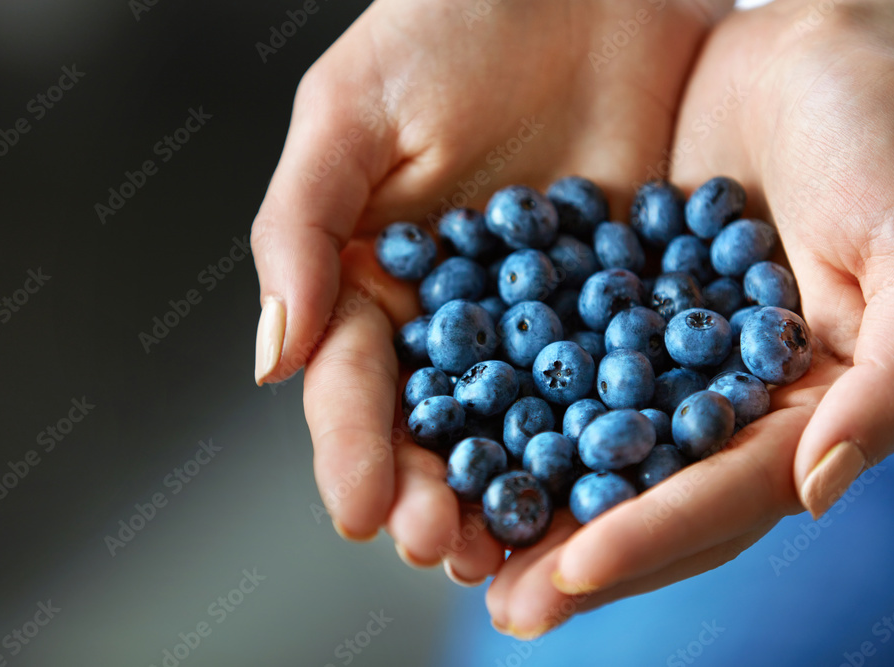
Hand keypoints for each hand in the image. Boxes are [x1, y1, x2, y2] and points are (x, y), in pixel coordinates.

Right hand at [251, 0, 727, 583]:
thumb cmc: (447, 22)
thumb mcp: (352, 111)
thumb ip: (301, 228)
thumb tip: (269, 355)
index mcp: (377, 283)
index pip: (355, 383)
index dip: (354, 450)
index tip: (361, 511)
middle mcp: (457, 316)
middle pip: (441, 426)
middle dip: (438, 494)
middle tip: (446, 549)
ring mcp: (544, 316)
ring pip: (528, 424)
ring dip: (522, 494)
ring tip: (521, 550)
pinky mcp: (624, 299)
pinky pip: (621, 377)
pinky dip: (617, 435)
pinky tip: (617, 484)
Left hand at [486, 0, 893, 637]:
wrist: (817, 47)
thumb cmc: (890, 134)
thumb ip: (889, 378)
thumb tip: (821, 488)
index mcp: (801, 405)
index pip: (725, 492)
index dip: (656, 534)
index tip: (576, 570)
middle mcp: (724, 394)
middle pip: (647, 489)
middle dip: (575, 545)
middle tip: (500, 601)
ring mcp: (662, 350)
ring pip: (589, 436)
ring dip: (526, 491)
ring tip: (454, 539)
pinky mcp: (610, 297)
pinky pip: (553, 354)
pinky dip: (504, 394)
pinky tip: (449, 423)